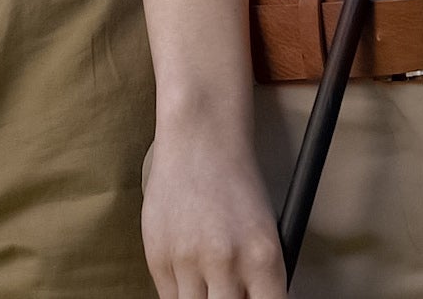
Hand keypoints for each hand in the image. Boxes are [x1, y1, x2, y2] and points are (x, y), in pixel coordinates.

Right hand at [142, 128, 287, 298]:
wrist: (199, 138)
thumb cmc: (237, 183)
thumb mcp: (265, 232)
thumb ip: (258, 278)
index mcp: (263, 257)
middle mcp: (226, 262)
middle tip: (228, 292)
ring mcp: (188, 260)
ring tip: (209, 282)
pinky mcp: (157, 256)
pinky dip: (182, 293)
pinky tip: (190, 273)